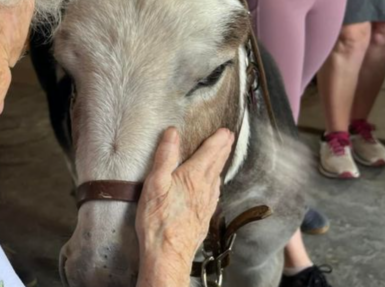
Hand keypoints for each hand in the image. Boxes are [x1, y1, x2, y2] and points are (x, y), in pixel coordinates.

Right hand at [135, 127, 233, 286]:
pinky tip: (213, 185)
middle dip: (223, 148)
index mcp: (193, 176)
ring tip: (222, 155)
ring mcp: (207, 203)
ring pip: (217, 178)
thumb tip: (173, 133)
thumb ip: (165, 157)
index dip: (218, 139)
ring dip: (221, 164)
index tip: (225, 130)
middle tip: (229, 138)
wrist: (168, 254)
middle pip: (217, 163)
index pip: (210, 152)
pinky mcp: (204, 216)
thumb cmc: (158, 221)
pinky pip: (214, 193)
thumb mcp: (155, 184)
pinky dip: (216, 182)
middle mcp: (205, 188)